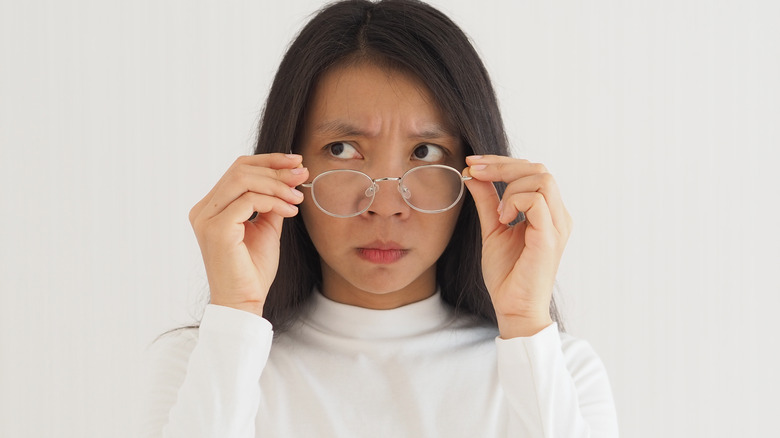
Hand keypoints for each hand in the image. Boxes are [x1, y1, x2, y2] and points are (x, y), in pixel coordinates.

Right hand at [189, 153, 308, 315]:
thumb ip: (271, 202)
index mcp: (211, 207)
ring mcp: (206, 219)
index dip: (268, 160)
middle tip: (303, 174)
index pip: (238, 169)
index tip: (296, 162)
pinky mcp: (216, 229)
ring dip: (277, 184)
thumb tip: (290, 176)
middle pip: (240, 170)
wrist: (244, 302)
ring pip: (244, 180)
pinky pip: (249, 201)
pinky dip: (274, 202)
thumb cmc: (253, 270)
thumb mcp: (266, 228)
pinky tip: (290, 211)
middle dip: (276, 169)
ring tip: (298, 196)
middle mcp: (203, 210)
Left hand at [464, 155, 572, 337]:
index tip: (472, 164)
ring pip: (541, 178)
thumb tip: (473, 174)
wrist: (512, 307)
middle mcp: (557, 215)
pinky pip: (537, 201)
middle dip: (502, 165)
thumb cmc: (507, 274)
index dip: (501, 162)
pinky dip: (515, 202)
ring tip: (497, 212)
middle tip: (474, 171)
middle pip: (538, 168)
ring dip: (510, 186)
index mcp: (547, 211)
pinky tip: (503, 219)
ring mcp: (557, 225)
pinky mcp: (550, 238)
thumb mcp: (492, 228)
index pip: (532, 170)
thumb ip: (487, 200)